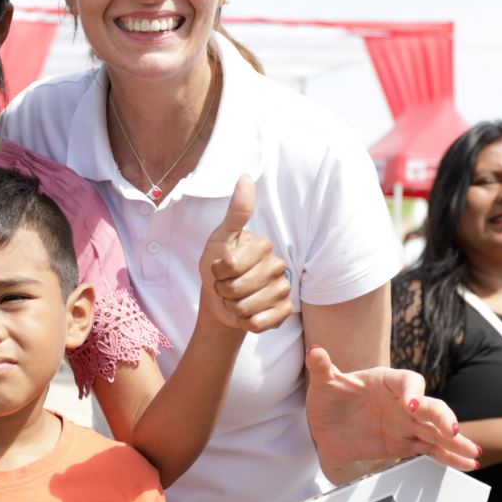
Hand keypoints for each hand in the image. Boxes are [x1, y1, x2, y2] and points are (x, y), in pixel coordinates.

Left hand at [199, 176, 290, 333]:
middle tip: (226, 286)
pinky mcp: (285, 312)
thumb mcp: (220, 238)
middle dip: (223, 291)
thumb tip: (246, 177)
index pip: (229, 265)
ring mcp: (284, 289)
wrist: (221, 299)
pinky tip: (247, 313)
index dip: (216, 271)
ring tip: (235, 299)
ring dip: (232, 308)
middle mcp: (278, 265)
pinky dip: (245, 322)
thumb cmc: (219, 265)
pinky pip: (259, 324)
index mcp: (263, 245)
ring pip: (246, 308)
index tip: (219, 268)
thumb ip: (236, 212)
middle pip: (236, 288)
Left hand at [305, 345, 479, 473]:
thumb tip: (315, 351)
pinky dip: (450, 457)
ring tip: (473, 450)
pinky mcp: (407, 443)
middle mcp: (404, 401)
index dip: (413, 390)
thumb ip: (321, 367)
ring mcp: (408, 423)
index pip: (408, 381)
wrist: (329, 426)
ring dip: (455, 440)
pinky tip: (467, 463)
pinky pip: (432, 449)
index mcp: (387, 381)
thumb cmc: (330, 397)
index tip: (411, 404)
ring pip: (437, 430)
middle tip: (452, 430)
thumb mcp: (323, 383)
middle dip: (443, 417)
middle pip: (430, 406)